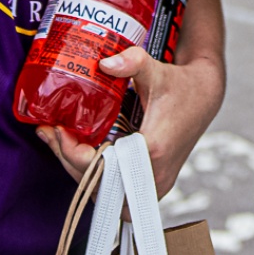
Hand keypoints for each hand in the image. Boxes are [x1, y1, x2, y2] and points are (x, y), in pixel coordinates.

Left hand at [35, 43, 225, 197]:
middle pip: (97, 186)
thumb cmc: (180, 86)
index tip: (58, 129)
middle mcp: (154, 175)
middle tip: (49, 134)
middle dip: (67, 160)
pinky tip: (78, 151)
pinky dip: (94, 174)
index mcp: (153, 151)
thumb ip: (132, 62)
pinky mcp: (151, 184)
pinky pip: (115, 189)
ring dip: (78, 170)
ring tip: (58, 142)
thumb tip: (104, 62)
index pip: (101, 169)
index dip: (72, 152)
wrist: (204, 97)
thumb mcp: (155, 70)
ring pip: (105, 193)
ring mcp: (154, 184)